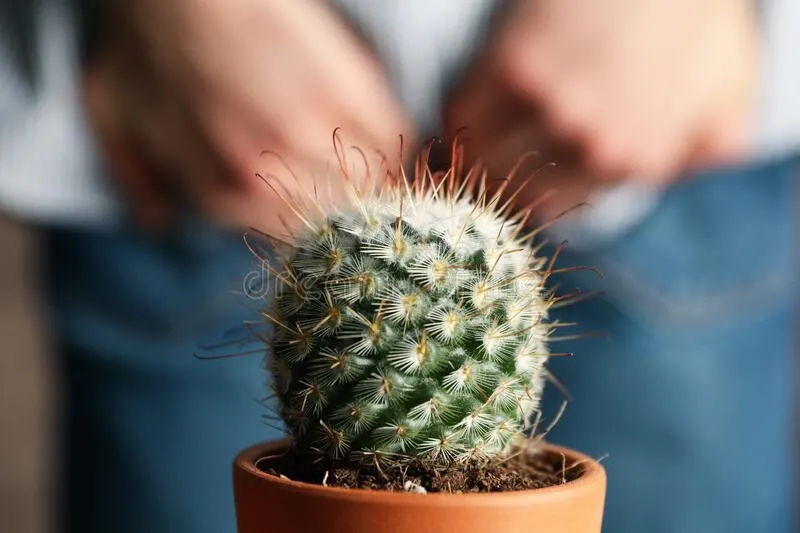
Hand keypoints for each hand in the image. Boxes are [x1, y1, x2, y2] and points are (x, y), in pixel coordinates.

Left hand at [83, 0, 412, 235]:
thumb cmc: (146, 38)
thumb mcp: (112, 113)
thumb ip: (137, 181)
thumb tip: (160, 225)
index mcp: (220, 190)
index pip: (294, 243)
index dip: (321, 241)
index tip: (333, 233)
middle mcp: (273, 171)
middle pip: (339, 222)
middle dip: (355, 221)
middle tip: (362, 211)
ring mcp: (316, 129)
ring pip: (373, 184)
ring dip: (381, 185)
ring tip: (380, 180)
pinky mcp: (351, 85)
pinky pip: (394, 137)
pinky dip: (397, 145)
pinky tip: (386, 141)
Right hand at [444, 0, 759, 218]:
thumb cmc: (700, 18)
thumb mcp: (730, 91)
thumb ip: (713, 147)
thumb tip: (682, 172)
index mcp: (635, 162)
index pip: (553, 207)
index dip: (520, 201)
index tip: (504, 192)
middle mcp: (592, 145)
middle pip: (512, 192)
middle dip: (485, 188)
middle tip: (469, 178)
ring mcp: (551, 107)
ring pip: (481, 157)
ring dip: (463, 159)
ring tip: (454, 155)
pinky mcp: (516, 65)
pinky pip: (463, 110)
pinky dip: (454, 117)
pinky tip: (457, 116)